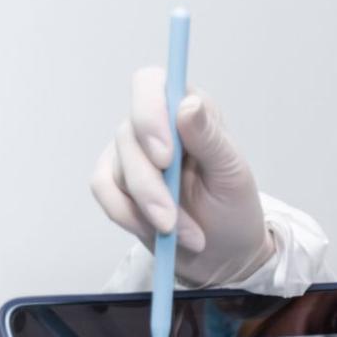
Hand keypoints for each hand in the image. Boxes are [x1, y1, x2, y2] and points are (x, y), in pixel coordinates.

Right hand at [89, 67, 273, 285]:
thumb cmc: (233, 208)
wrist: (222, 253)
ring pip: (117, 169)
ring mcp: (131, 152)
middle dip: (150, 185)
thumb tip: (188, 103)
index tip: (165, 157)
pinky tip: (157, 232)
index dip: (148, 113)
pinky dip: (128, 216)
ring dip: (149, 208)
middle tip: (171, 220)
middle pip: (128, 135)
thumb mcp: (232, 176)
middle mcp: (155, 124)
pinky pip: (104, 191)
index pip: (150, 83)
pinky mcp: (115, 180)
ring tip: (188, 235)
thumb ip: (210, 139)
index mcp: (187, 110)